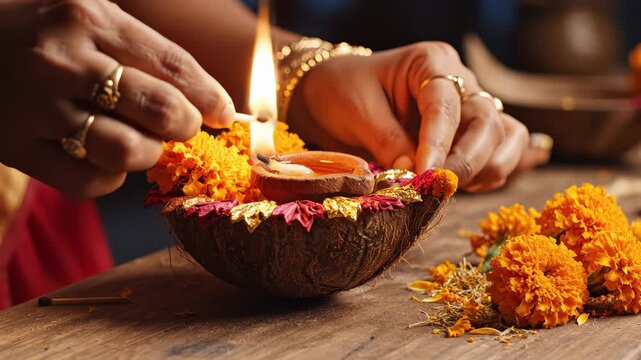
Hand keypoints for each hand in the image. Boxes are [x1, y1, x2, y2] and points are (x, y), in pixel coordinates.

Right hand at [0, 0, 235, 196]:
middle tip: (182, 125)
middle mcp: (64, 62)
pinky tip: (103, 157)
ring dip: (148, 153)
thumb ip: (146, 52)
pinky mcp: (18, 148)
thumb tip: (208, 99)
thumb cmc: (43, 33)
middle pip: (160, 110)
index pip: (173, 66)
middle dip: (185, 125)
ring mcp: (38, 108)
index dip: (209, 96)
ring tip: (140, 140)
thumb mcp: (91, 18)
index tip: (224, 113)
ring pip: (128, 151)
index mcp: (90, 20)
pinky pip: (89, 182)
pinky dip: (110, 177)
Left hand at [288, 41, 546, 190]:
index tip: (425, 175)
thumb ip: (388, 142)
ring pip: (506, 138)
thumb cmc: (344, 93)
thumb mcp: (357, 112)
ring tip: (446, 188)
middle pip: (488, 122)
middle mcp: (460, 82)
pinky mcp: (470, 135)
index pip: (445, 105)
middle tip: (436, 188)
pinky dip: (487, 176)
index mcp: (430, 62)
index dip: (438, 144)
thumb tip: (418, 176)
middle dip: (468, 161)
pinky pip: (500, 154)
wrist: (336, 97)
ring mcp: (470, 108)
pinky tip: (455, 187)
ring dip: (485, 170)